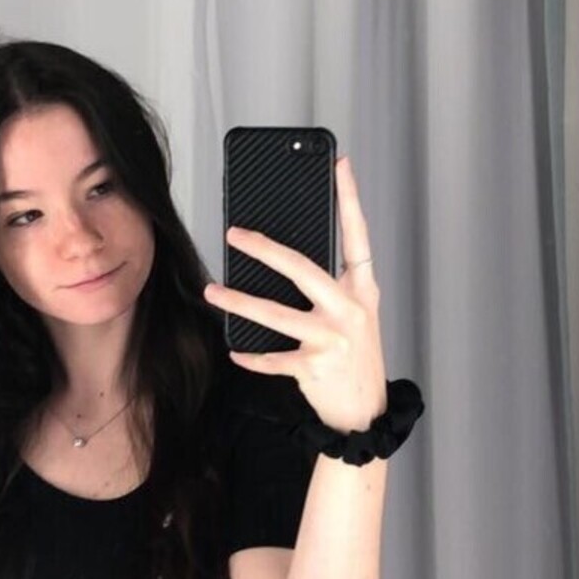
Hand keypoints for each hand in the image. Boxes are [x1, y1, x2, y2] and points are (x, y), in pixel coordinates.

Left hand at [202, 154, 387, 432]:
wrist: (364, 414)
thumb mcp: (355, 316)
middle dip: (264, 249)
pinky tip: (235, 350)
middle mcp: (350, 309)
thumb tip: (285, 260)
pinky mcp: (315, 367)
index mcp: (363, 290)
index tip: (339, 164)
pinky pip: (271, 357)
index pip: (358, 235)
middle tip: (234, 234)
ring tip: (214, 291)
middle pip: (302, 268)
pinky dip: (250, 355)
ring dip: (239, 302)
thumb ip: (332, 288)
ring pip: (276, 314)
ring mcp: (333, 339)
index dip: (350, 198)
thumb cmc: (355, 358)